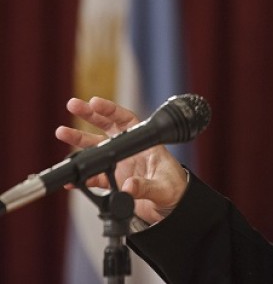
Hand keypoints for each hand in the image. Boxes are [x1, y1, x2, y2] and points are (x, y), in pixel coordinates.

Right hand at [55, 97, 187, 224]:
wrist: (173, 206)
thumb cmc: (174, 189)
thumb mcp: (162, 187)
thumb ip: (144, 186)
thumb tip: (127, 186)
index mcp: (145, 144)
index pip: (127, 121)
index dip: (110, 110)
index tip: (94, 102)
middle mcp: (130, 151)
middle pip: (107, 128)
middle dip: (89, 115)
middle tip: (73, 104)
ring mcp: (120, 165)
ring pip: (96, 149)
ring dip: (79, 141)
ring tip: (62, 132)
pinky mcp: (114, 181)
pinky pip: (94, 177)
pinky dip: (82, 178)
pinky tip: (71, 179)